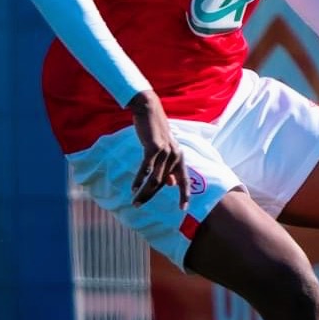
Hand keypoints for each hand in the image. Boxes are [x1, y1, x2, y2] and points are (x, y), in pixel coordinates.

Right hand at [128, 92, 189, 207]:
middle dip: (150, 196)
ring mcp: (166, 152)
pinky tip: (133, 187)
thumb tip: (169, 184)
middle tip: (138, 206)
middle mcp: (176, 156)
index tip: (183, 208)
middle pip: (163, 183)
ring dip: (144, 192)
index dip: (185, 195)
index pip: (185, 180)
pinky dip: (138, 179)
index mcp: (180, 157)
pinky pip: (145, 169)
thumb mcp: (164, 149)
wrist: (149, 110)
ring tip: (135, 201)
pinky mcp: (154, 148)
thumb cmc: (155, 131)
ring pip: (155, 179)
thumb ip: (167, 166)